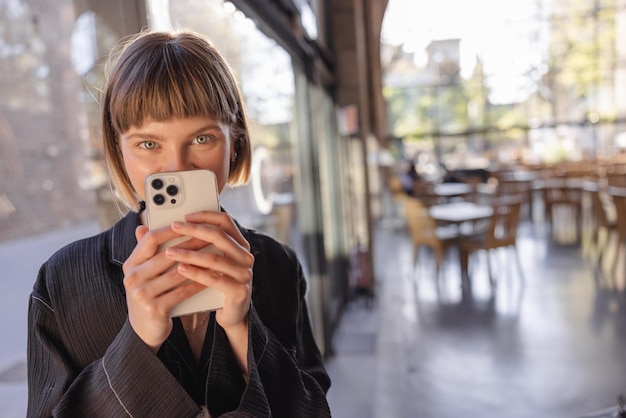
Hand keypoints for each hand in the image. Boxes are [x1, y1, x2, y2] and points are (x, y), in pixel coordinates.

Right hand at [122, 225, 208, 350]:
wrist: (145, 331)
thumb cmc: (150, 295)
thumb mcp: (144, 273)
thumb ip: (146, 252)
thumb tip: (143, 226)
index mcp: (131, 265)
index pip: (150, 239)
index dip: (171, 230)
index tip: (190, 224)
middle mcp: (133, 278)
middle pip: (167, 255)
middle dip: (191, 245)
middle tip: (210, 238)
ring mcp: (142, 294)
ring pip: (177, 273)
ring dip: (199, 264)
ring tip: (215, 256)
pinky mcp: (154, 309)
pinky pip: (182, 292)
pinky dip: (198, 283)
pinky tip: (210, 277)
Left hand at [165, 211, 254, 331]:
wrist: (231, 314)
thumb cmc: (215, 284)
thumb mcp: (205, 262)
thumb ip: (188, 243)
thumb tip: (146, 229)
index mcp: (239, 245)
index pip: (225, 221)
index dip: (205, 216)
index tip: (185, 216)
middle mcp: (245, 256)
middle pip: (220, 236)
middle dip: (194, 230)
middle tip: (174, 227)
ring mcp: (244, 273)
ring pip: (214, 258)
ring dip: (190, 253)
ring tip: (170, 252)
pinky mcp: (239, 291)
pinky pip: (215, 279)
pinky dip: (196, 273)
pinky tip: (181, 269)